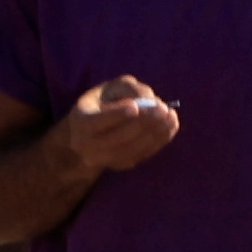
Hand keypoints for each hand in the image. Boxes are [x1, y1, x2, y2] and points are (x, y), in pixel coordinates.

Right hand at [57, 75, 181, 177]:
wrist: (96, 130)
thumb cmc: (106, 100)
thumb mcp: (112, 87)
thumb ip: (130, 88)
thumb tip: (150, 100)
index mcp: (80, 121)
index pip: (96, 121)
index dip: (116, 115)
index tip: (136, 106)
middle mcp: (86, 145)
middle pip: (117, 138)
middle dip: (142, 123)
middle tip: (162, 109)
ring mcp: (102, 159)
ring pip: (131, 150)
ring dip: (154, 134)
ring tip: (170, 116)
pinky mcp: (120, 165)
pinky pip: (140, 156)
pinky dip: (158, 142)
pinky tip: (170, 127)